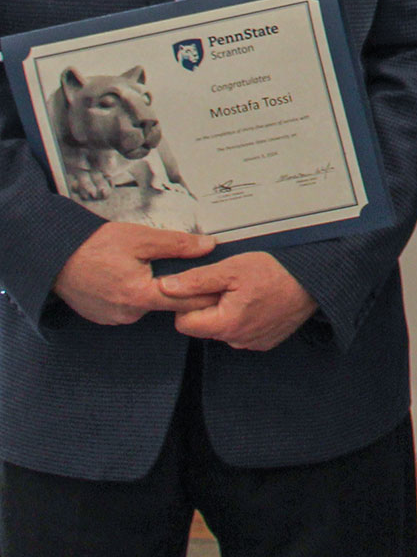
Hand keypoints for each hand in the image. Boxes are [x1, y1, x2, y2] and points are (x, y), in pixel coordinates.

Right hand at [52, 223, 216, 325]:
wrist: (56, 257)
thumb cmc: (95, 245)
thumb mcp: (141, 238)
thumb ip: (178, 244)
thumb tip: (208, 246)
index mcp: (140, 295)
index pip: (186, 301)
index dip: (205, 292)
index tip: (222, 287)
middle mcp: (128, 313)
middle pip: (168, 303)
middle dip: (180, 288)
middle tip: (185, 269)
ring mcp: (115, 318)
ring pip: (149, 305)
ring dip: (155, 290)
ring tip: (150, 268)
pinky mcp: (105, 317)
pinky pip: (131, 308)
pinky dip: (137, 295)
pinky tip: (132, 277)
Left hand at [155, 252, 318, 351]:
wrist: (316, 280)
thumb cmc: (278, 272)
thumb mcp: (232, 268)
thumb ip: (196, 280)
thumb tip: (165, 287)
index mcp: (225, 324)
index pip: (184, 322)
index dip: (189, 303)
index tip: (206, 288)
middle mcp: (237, 340)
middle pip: (205, 326)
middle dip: (210, 307)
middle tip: (230, 286)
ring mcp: (252, 343)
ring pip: (224, 330)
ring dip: (228, 312)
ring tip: (248, 292)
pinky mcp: (266, 342)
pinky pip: (243, 333)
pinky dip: (246, 319)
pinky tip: (258, 302)